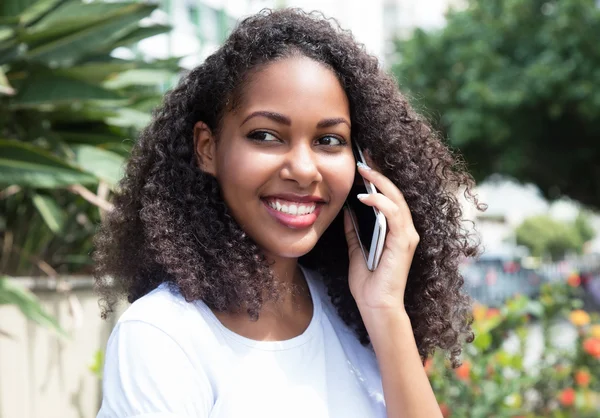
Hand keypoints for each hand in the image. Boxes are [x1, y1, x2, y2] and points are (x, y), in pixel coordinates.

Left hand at [344, 161, 419, 313]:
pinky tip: (364, 195)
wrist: (375, 306)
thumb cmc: (368, 283)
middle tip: (363, 157)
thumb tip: (346, 210)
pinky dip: (380, 202)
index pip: (389, 198)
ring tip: (363, 168)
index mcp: (396, 231)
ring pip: (397, 200)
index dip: (378, 179)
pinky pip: (394, 215)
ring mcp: (407, 235)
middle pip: (395, 193)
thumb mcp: (356, 250)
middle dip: (379, 173)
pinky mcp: (404, 242)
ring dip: (379, 182)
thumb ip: (354, 230)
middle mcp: (406, 230)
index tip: (363, 163)